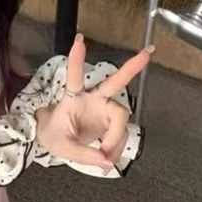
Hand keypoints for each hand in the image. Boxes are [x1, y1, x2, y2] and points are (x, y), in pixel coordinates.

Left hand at [34, 34, 152, 172]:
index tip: (79, 40)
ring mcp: (104, 109)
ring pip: (121, 119)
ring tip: (105, 158)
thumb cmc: (53, 133)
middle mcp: (93, 98)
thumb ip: (84, 154)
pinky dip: (116, 149)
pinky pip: (120, 135)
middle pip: (114, 82)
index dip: (76, 60)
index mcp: (73, 98)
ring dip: (116, 140)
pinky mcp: (111, 121)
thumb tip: (106, 161)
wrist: (54, 138)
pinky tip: (107, 158)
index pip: (75, 77)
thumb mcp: (61, 146)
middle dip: (131, 68)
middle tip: (147, 54)